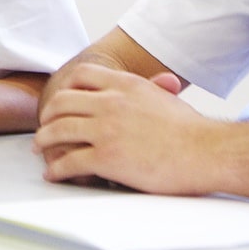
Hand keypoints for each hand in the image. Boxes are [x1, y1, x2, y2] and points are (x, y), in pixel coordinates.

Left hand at [33, 64, 221, 190]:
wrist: (207, 152)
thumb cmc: (193, 130)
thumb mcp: (167, 97)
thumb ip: (151, 88)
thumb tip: (158, 82)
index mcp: (126, 84)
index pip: (82, 75)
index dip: (66, 87)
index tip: (61, 100)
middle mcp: (110, 102)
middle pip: (62, 102)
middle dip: (48, 115)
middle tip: (44, 126)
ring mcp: (105, 130)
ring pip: (57, 131)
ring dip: (44, 141)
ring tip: (41, 149)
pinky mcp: (105, 157)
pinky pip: (68, 162)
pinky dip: (56, 170)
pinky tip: (54, 175)